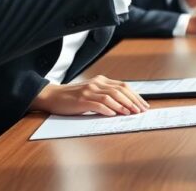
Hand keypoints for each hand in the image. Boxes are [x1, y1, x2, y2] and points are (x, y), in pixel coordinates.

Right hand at [29, 75, 148, 116]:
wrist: (52, 96)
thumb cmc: (73, 97)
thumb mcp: (91, 92)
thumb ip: (105, 95)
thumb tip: (125, 106)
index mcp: (101, 80)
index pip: (123, 86)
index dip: (135, 95)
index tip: (143, 104)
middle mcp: (97, 83)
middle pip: (120, 90)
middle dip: (133, 101)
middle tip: (141, 110)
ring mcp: (89, 91)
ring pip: (111, 96)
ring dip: (123, 105)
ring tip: (131, 113)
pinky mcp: (81, 100)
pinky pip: (97, 104)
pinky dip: (107, 109)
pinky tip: (113, 114)